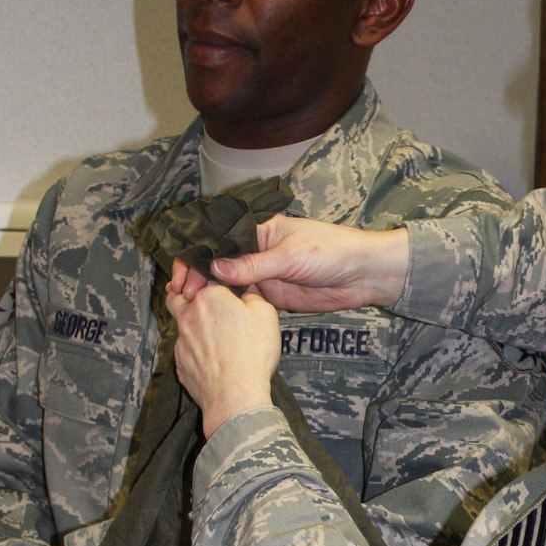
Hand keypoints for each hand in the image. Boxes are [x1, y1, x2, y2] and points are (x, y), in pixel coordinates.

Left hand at [166, 278, 280, 435]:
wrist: (235, 395)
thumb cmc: (251, 354)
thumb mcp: (266, 314)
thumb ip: (253, 297)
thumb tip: (247, 295)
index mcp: (209, 297)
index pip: (203, 277)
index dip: (213, 282)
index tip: (223, 290)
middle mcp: (188, 316)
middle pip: (176, 297)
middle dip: (185, 296)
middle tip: (202, 303)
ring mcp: (181, 342)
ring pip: (181, 326)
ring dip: (193, 328)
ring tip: (215, 340)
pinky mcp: (180, 364)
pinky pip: (186, 352)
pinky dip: (196, 352)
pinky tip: (213, 361)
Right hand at [169, 216, 409, 312]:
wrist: (363, 275)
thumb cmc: (332, 251)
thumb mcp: (289, 256)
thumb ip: (253, 264)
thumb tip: (214, 267)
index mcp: (258, 229)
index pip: (218, 240)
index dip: (197, 257)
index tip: (183, 276)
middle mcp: (256, 251)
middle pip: (217, 263)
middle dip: (197, 277)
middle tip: (182, 296)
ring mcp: (262, 274)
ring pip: (226, 284)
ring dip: (208, 294)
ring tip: (187, 308)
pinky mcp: (270, 296)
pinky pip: (242, 300)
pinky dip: (226, 307)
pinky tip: (209, 316)